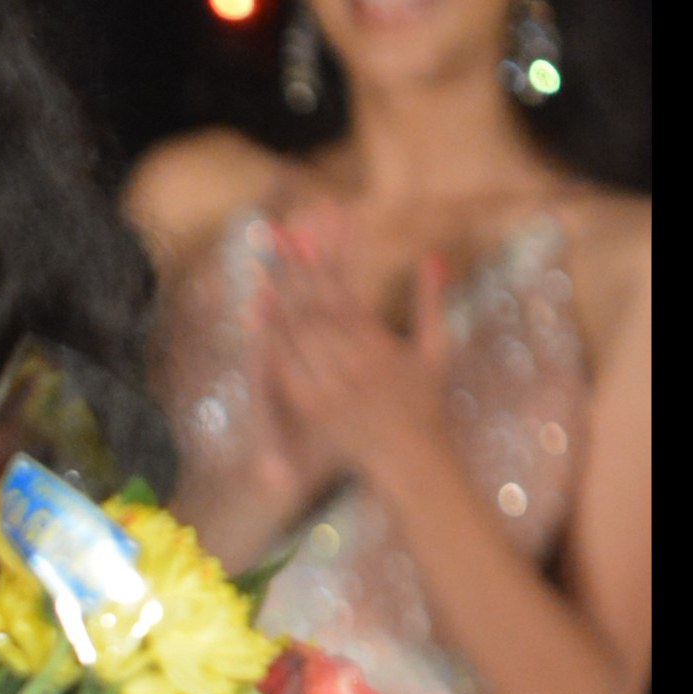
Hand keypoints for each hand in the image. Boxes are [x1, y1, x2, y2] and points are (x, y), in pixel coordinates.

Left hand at [255, 205, 452, 482]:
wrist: (410, 458)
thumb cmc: (426, 400)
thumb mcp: (436, 350)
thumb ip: (432, 302)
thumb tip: (435, 255)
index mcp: (383, 352)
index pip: (346, 299)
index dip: (325, 265)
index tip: (308, 236)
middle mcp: (355, 369)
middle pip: (315, 311)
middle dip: (293, 271)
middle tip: (275, 235)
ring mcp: (332, 391)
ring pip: (296, 337)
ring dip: (276, 298)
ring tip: (260, 263)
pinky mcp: (314, 408)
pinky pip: (286, 367)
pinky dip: (270, 337)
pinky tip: (256, 309)